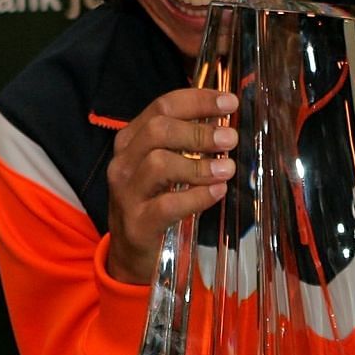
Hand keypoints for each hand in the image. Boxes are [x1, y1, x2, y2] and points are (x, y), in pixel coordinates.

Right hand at [105, 88, 238, 283]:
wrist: (131, 254)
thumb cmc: (155, 202)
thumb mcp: (164, 167)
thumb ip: (186, 144)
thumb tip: (226, 123)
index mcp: (131, 141)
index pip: (162, 107)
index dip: (198, 101)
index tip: (230, 103)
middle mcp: (124, 162)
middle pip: (158, 131)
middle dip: (199, 131)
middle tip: (231, 139)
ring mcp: (127, 194)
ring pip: (159, 164)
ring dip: (199, 165)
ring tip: (227, 168)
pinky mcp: (137, 224)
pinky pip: (167, 205)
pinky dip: (196, 197)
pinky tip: (217, 192)